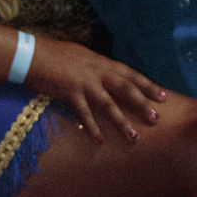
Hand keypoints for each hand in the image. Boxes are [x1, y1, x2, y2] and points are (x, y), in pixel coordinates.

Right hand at [26, 35, 166, 145]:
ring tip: (133, 137)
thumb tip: (110, 75)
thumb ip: (98, 67)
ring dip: (121, 122)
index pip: (131, 74)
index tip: (164, 97)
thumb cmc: (57, 54)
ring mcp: (85, 83)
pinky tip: (100, 141)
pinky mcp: (70, 94)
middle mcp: (97, 72)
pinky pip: (84, 114)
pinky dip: (92, 128)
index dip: (148, 86)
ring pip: (108, 105)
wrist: (33, 55)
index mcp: (102, 62)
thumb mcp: (84, 56)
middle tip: (156, 118)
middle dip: (142, 104)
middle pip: (126, 89)